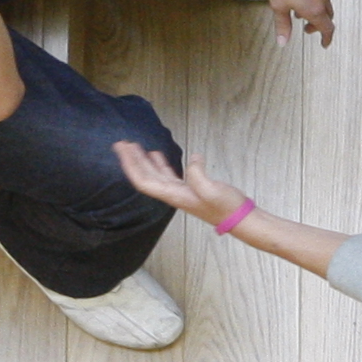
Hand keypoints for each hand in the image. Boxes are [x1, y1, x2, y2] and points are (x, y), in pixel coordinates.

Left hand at [111, 137, 244, 228]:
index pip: (144, 181)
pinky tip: (157, 155)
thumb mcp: (212, 189)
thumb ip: (197, 174)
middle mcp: (172, 194)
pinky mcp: (189, 188)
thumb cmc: (226, 206)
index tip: (123, 149)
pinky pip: (167, 175)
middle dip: (132, 160)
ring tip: (134, 147)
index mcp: (173, 195)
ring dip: (143, 161)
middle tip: (122, 143)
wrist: (239, 218)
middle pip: (145, 177)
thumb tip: (193, 158)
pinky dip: (159, 164)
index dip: (131, 165)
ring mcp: (180, 192)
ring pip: (155, 175)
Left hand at [259, 0, 336, 45]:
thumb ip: (283, 25)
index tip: (324, 44)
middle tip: (307, 28)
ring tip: (300, 11)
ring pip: (325, 3)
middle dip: (319, 25)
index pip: (327, 28)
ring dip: (316, 11)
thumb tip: (283, 42)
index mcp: (314, 9)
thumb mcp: (279, 5)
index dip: (326, 38)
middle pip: (328, 17)